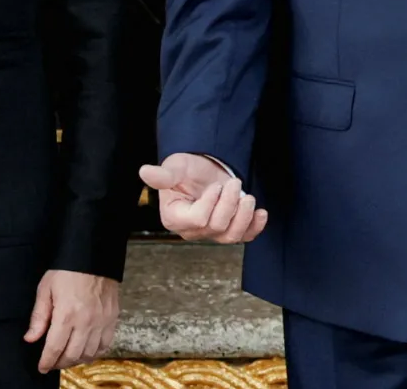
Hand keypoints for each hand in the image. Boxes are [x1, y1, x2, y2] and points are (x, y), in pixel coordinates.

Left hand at [25, 270, 119, 370]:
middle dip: (60, 363)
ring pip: (89, 353)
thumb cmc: (67, 270)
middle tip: (52, 362)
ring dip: (76, 360)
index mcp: (67, 314)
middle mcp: (86, 321)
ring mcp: (101, 321)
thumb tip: (30, 338)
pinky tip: (86, 351)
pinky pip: (105, 345)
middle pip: (72, 355)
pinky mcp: (112, 318)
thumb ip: (39, 316)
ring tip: (67, 357)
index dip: (47, 362)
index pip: (55, 348)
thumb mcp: (46, 289)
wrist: (94, 256)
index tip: (42, 367)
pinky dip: (95, 353)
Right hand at [138, 153, 268, 242]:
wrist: (203, 171)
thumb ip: (164, 174)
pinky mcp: (229, 230)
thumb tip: (145, 171)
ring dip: (244, 216)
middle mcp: (192, 230)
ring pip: (231, 236)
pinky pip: (244, 237)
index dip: (211, 202)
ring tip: (248, 197)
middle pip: (217, 227)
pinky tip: (261, 213)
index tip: (215, 186)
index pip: (198, 219)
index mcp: (175, 217)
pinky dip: (255, 227)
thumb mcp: (175, 167)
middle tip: (233, 183)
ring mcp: (212, 233)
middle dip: (230, 203)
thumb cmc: (186, 170)